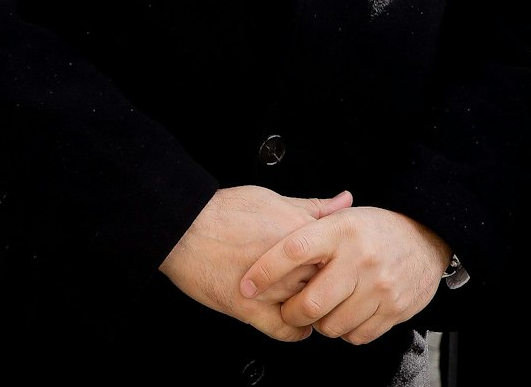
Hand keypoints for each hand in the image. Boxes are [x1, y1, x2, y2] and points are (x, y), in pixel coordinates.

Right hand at [159, 186, 353, 341]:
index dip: (342, 264)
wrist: (184, 227)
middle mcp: (290, 264)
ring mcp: (271, 289)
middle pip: (328, 285)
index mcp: (300, 236)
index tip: (341, 268)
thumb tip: (346, 200)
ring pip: (310, 309)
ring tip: (311, 307)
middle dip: (330, 288)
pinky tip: (296, 325)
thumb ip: (313, 206)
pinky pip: (285, 330)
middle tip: (328, 291)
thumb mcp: (274, 199)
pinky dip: (295, 331)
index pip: (340, 258)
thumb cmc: (225, 210)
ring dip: (313, 310)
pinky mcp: (249, 309)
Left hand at [242, 207, 450, 345]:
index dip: (265, 271)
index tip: (247, 285)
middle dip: (292, 313)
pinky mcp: (394, 310)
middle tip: (289, 310)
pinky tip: (347, 313)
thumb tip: (270, 233)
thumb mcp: (345, 218)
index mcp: (342, 230)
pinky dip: (346, 331)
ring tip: (324, 308)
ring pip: (331, 326)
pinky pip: (356, 336)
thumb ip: (311, 227)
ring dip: (321, 324)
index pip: (293, 251)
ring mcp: (380, 287)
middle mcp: (361, 258)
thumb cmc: (377, 230)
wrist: (427, 239)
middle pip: (310, 303)